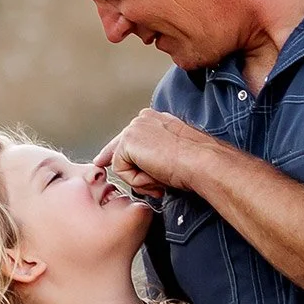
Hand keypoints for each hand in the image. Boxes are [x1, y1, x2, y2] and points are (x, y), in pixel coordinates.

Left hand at [93, 107, 208, 205]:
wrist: (201, 162)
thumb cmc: (195, 162)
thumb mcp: (172, 155)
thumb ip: (153, 155)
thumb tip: (142, 167)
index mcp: (155, 119)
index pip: (129, 137)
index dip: (116, 153)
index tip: (102, 161)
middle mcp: (143, 119)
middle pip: (120, 150)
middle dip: (130, 172)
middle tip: (156, 183)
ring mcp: (134, 129)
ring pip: (122, 163)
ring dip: (141, 178)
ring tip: (162, 179)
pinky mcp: (128, 142)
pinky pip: (121, 171)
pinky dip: (137, 180)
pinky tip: (155, 176)